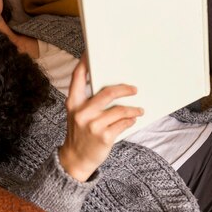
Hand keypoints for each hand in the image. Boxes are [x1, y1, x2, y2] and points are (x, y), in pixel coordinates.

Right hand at [58, 57, 142, 181]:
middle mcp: (81, 112)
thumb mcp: (77, 114)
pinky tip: (132, 120)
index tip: (91, 52)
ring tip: (138, 110)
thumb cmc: (79, 133)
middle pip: (107, 93)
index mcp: (72, 102)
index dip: (84, 62)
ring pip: (119, 110)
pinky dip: (130, 121)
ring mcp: (92, 125)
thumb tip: (109, 85)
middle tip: (134, 89)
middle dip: (124, 89)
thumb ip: (87, 100)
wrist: (75, 159)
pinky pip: (123, 124)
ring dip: (133, 109)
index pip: (78, 77)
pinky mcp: (103, 137)